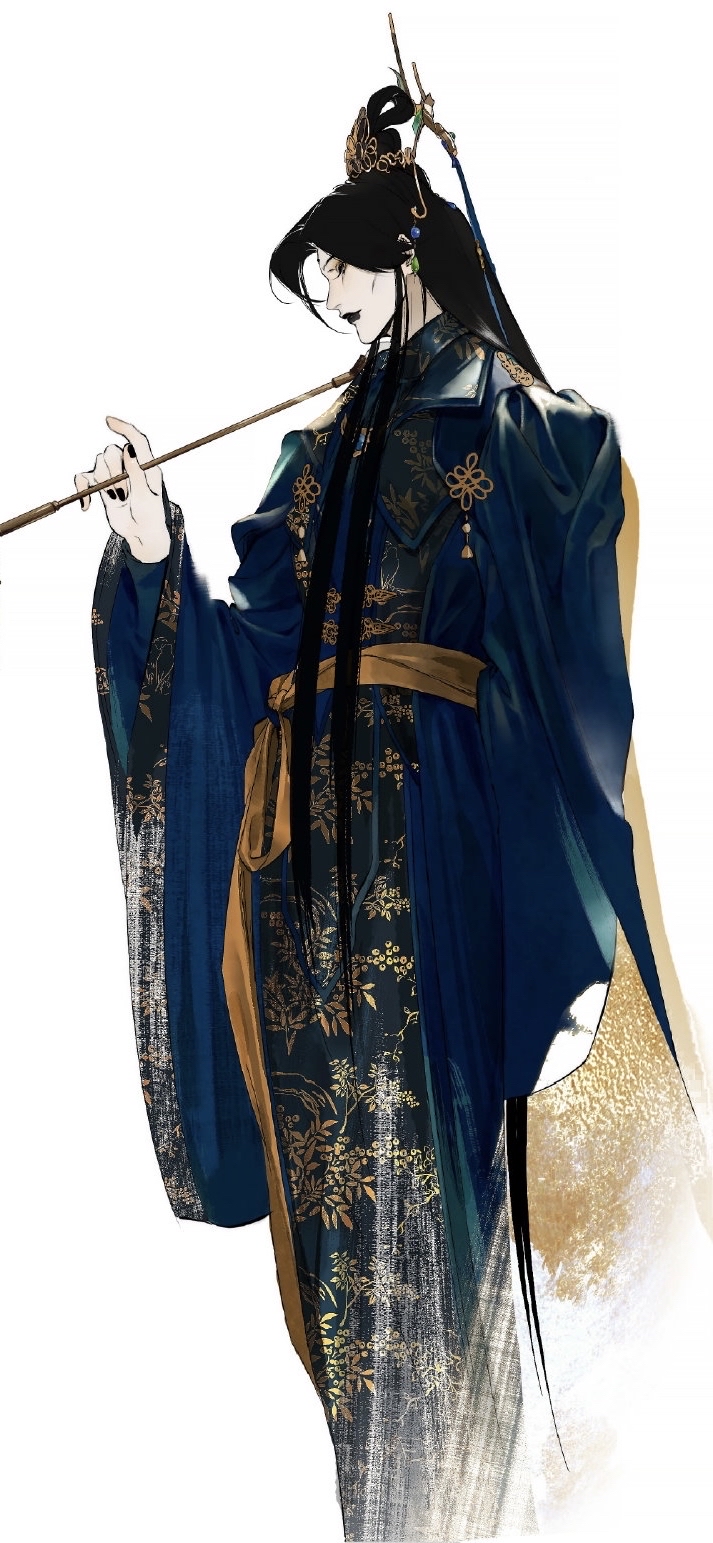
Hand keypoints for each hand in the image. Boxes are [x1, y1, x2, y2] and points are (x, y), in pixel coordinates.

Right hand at [75, 416, 169, 561]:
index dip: (123, 427)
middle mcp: (128, 465)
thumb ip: (137, 473)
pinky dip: (83, 491)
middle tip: (123, 493)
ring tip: (118, 500)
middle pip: (111, 451)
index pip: (135, 439)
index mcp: (146, 464)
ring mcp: (113, 474)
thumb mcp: (146, 496)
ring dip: (105, 484)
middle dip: (113, 472)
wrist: (140, 533)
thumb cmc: (150, 516)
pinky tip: (87, 507)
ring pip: (98, 463)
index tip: (108, 421)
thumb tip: (128, 449)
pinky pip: (83, 479)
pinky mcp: (100, 486)